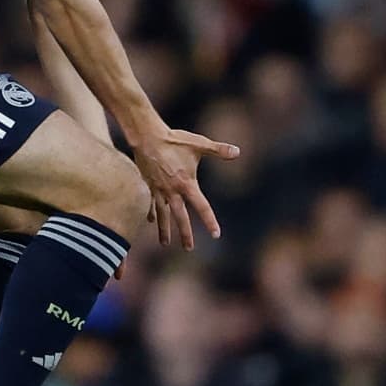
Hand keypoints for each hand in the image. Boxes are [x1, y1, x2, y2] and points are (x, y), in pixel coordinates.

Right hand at [131, 127, 238, 250]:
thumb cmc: (174, 140)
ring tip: (165, 244)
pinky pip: (149, 204)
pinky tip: (150, 221)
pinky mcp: (147, 185)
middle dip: (185, 234)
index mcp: (186, 184)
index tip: (216, 234)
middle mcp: (172, 191)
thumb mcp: (199, 144)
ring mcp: (158, 190)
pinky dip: (150, 213)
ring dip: (164, 230)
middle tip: (189, 249)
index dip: (210, 221)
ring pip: (162, 215)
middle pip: (180, 217)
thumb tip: (238, 151)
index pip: (202, 207)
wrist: (147, 137)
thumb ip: (218, 150)